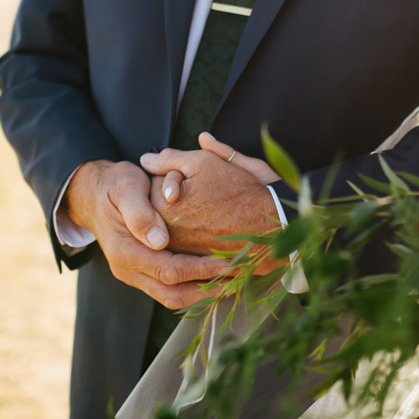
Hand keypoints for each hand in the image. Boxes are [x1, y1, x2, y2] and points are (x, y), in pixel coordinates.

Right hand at [65, 160, 231, 308]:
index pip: (169, 271)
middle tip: (238, 278)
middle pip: (173, 294)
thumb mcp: (126, 188)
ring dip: (202, 293)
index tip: (228, 262)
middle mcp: (128, 269)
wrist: (94, 194)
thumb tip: (159, 241)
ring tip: (231, 282)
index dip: (201, 270)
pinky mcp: (141, 273)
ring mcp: (133, 275)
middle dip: (207, 289)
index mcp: (125, 251)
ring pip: (172, 297)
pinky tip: (214, 277)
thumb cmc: (115, 186)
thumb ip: (141, 213)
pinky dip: (192, 286)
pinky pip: (168, 289)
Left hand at [139, 140, 282, 266]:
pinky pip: (186, 240)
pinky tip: (216, 225)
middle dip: (177, 194)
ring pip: (173, 221)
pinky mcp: (194, 260)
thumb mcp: (204, 161)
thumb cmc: (240, 190)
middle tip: (207, 193)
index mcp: (162, 205)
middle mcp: (165, 232)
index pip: (153, 182)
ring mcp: (178, 249)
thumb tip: (146, 158)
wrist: (272, 226)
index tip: (198, 178)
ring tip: (215, 209)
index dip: (176, 174)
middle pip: (160, 204)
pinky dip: (197, 231)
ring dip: (187, 213)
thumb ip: (171, 158)